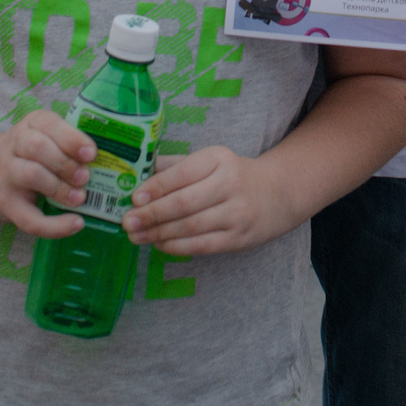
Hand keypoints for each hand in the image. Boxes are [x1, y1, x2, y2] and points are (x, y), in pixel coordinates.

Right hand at [0, 109, 95, 238]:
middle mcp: (14, 146)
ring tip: (80, 198)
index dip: (71, 138)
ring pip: (31, 175)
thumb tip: (105, 163)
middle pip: (37, 147)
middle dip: (66, 162)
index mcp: (29, 126)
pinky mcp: (3, 205)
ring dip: (59, 188)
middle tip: (87, 177)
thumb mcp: (35, 139)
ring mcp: (6, 175)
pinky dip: (54, 226)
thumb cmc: (18, 156)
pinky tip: (75, 225)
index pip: (47, 123)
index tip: (91, 153)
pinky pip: (27, 219)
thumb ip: (63, 145)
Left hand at [122, 146, 295, 255]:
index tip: (134, 197)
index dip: (157, 186)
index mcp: (219, 159)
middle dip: (152, 214)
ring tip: (136, 236)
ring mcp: (236, 214)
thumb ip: (176, 165)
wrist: (278, 194)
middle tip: (127, 221)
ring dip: (159, 233)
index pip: (183, 173)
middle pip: (185, 203)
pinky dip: (176, 246)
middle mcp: (230, 184)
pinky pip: (202, 245)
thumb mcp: (210, 160)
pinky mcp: (238, 238)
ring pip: (190, 227)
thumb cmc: (234, 175)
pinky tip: (159, 244)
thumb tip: (139, 172)